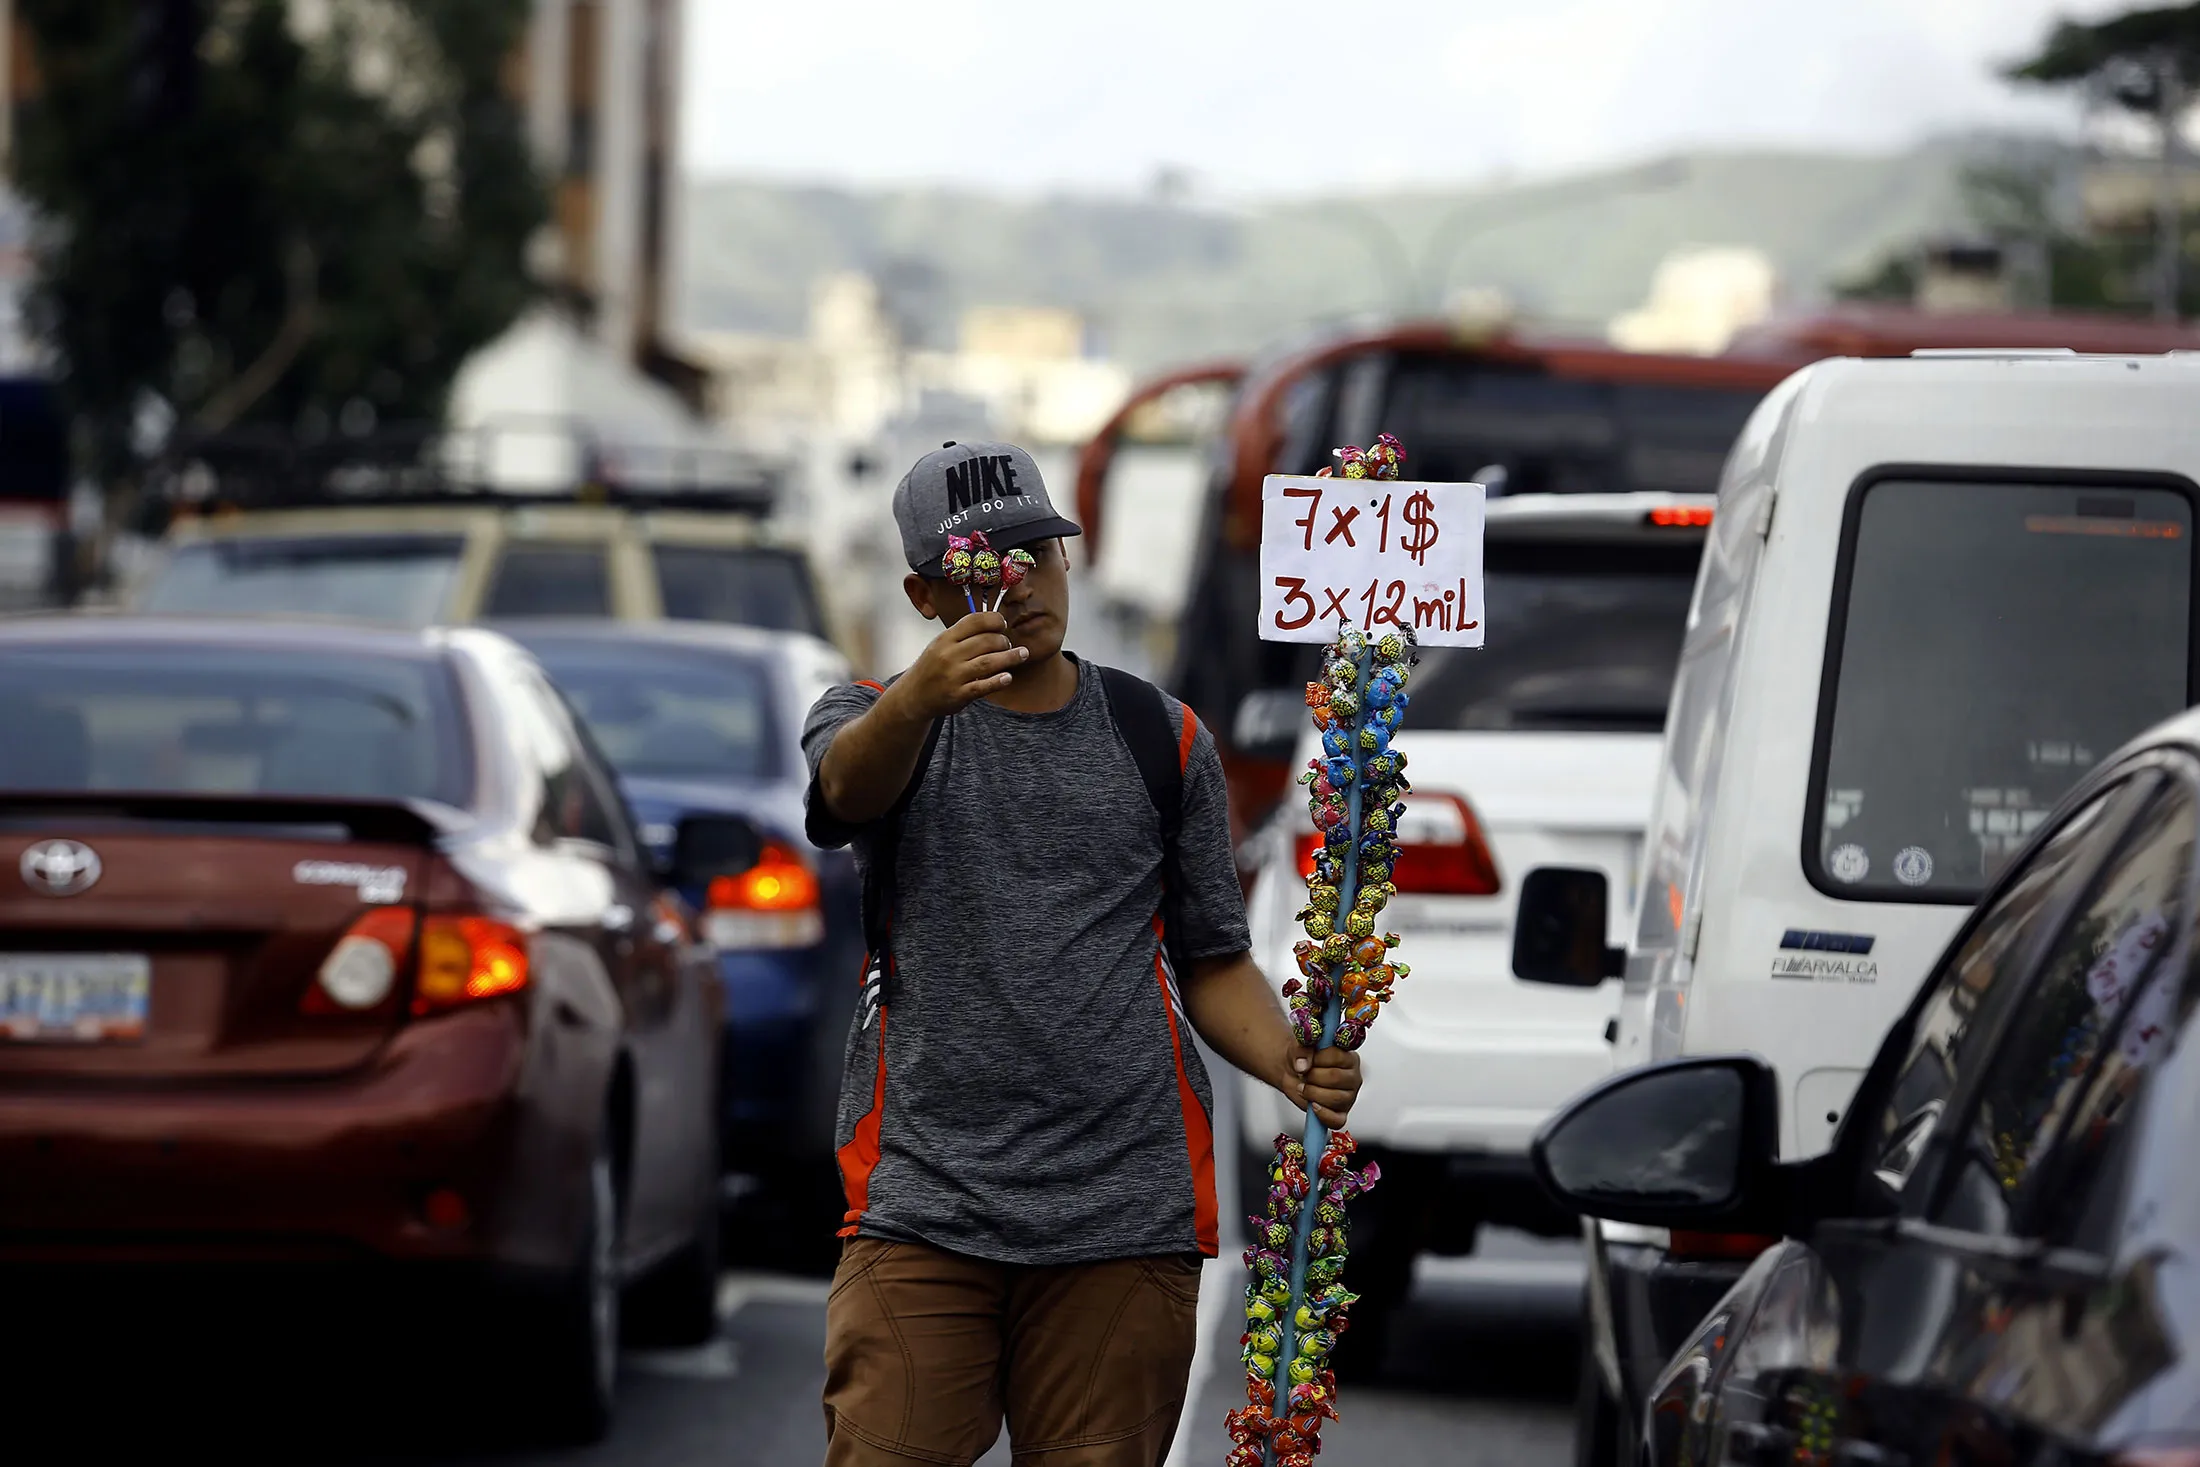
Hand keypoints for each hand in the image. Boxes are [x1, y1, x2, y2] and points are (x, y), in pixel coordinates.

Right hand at [896, 611, 1027, 718]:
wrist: (914, 695)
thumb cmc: (933, 666)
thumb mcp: (941, 644)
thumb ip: (964, 635)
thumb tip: (994, 622)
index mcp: (946, 638)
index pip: (974, 621)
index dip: (994, 619)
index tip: (1002, 624)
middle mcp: (949, 655)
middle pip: (986, 641)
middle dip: (1003, 640)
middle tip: (1008, 644)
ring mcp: (953, 676)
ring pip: (988, 662)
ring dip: (1010, 657)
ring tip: (1022, 654)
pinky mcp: (958, 695)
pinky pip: (982, 686)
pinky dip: (998, 681)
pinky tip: (1008, 677)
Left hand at [1288, 1043, 1360, 1128]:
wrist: (1293, 1072)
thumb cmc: (1302, 1059)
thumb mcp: (1299, 1047)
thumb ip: (1301, 1050)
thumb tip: (1302, 1065)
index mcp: (1348, 1057)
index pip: (1338, 1056)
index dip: (1318, 1058)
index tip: (1309, 1059)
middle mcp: (1352, 1077)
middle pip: (1336, 1077)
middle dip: (1313, 1076)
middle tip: (1305, 1074)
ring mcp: (1349, 1096)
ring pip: (1336, 1098)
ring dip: (1313, 1093)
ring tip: (1305, 1087)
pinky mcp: (1341, 1113)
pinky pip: (1337, 1120)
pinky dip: (1322, 1114)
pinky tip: (1313, 1105)